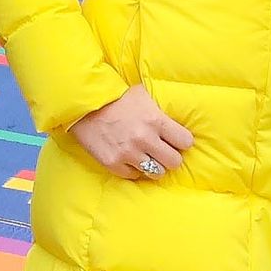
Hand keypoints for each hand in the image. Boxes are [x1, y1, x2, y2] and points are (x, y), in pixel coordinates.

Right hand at [71, 86, 193, 180]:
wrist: (85, 105)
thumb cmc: (117, 97)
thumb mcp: (144, 95)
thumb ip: (161, 109)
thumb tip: (179, 118)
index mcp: (155, 120)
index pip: (185, 142)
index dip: (182, 141)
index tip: (176, 140)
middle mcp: (144, 139)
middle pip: (174, 162)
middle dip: (170, 157)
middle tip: (163, 152)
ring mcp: (128, 153)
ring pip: (156, 173)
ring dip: (153, 166)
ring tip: (147, 157)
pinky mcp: (113, 163)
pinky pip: (133, 175)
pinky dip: (133, 169)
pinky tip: (129, 159)